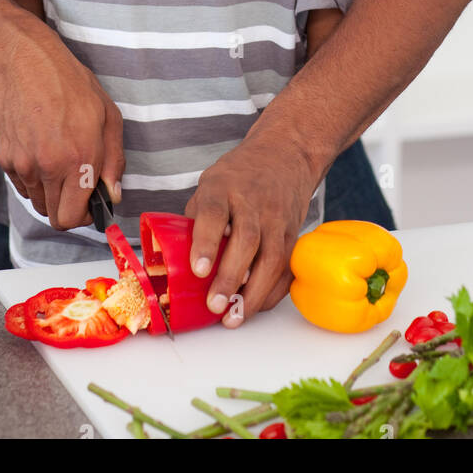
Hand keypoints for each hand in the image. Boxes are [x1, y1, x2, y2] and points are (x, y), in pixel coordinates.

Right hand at [0, 14, 123, 230]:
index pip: (71, 218)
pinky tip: (42, 151)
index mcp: (78, 158)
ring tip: (60, 161)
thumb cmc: (71, 85)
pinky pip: (22, 185)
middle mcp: (47, 167)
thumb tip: (113, 195)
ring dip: (51, 193)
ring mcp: (23, 164)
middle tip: (78, 184)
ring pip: (37, 202)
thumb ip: (115, 161)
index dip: (84, 216)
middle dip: (68, 207)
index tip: (90, 202)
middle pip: (53, 216)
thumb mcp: (109, 117)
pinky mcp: (5, 158)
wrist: (25, 63)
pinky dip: (34, 179)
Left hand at [184, 130, 317, 327]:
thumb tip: (179, 258)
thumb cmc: (240, 173)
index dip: (206, 243)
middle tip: (214, 305)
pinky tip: (254, 306)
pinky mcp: (294, 232)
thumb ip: (196, 216)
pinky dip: (272, 292)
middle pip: (246, 240)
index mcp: (223, 186)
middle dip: (230, 277)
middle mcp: (253, 201)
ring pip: (272, 258)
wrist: (285, 154)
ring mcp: (277, 218)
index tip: (198, 270)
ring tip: (234, 318)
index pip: (213, 213)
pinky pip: (286, 267)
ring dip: (253, 293)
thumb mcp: (210, 182)